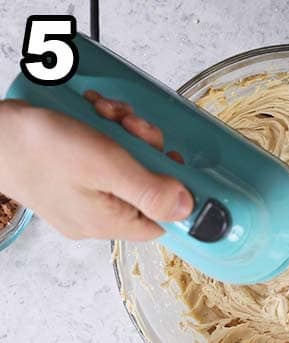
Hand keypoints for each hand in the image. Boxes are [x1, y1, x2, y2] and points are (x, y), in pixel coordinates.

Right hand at [0, 92, 191, 240]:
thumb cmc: (38, 148)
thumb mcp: (106, 166)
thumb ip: (150, 191)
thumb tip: (188, 209)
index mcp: (109, 223)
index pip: (162, 221)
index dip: (174, 191)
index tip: (172, 162)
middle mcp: (96, 216)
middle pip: (144, 186)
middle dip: (144, 149)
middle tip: (132, 125)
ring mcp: (80, 195)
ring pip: (123, 164)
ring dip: (123, 133)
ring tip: (106, 113)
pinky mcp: (67, 175)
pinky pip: (99, 155)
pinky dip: (101, 130)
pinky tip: (92, 113)